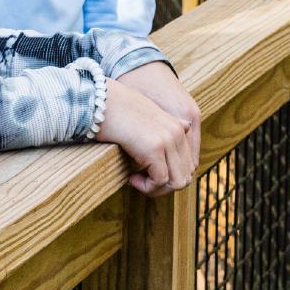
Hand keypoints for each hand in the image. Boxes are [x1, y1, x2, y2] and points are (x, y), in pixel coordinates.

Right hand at [115, 63, 201, 185]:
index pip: (188, 164)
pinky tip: (131, 179)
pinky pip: (160, 181)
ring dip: (157, 189)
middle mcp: (178, 132)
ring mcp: (167, 140)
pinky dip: (146, 187)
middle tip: (143, 182)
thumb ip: (166, 127)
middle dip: (165, 186)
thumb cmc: (118, 110)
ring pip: (177, 182)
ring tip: (138, 181)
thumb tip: (184, 132)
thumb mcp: (148, 117)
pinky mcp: (154, 149)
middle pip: (185, 175)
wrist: (101, 100)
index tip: (148, 174)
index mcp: (179, 126)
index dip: (171, 176)